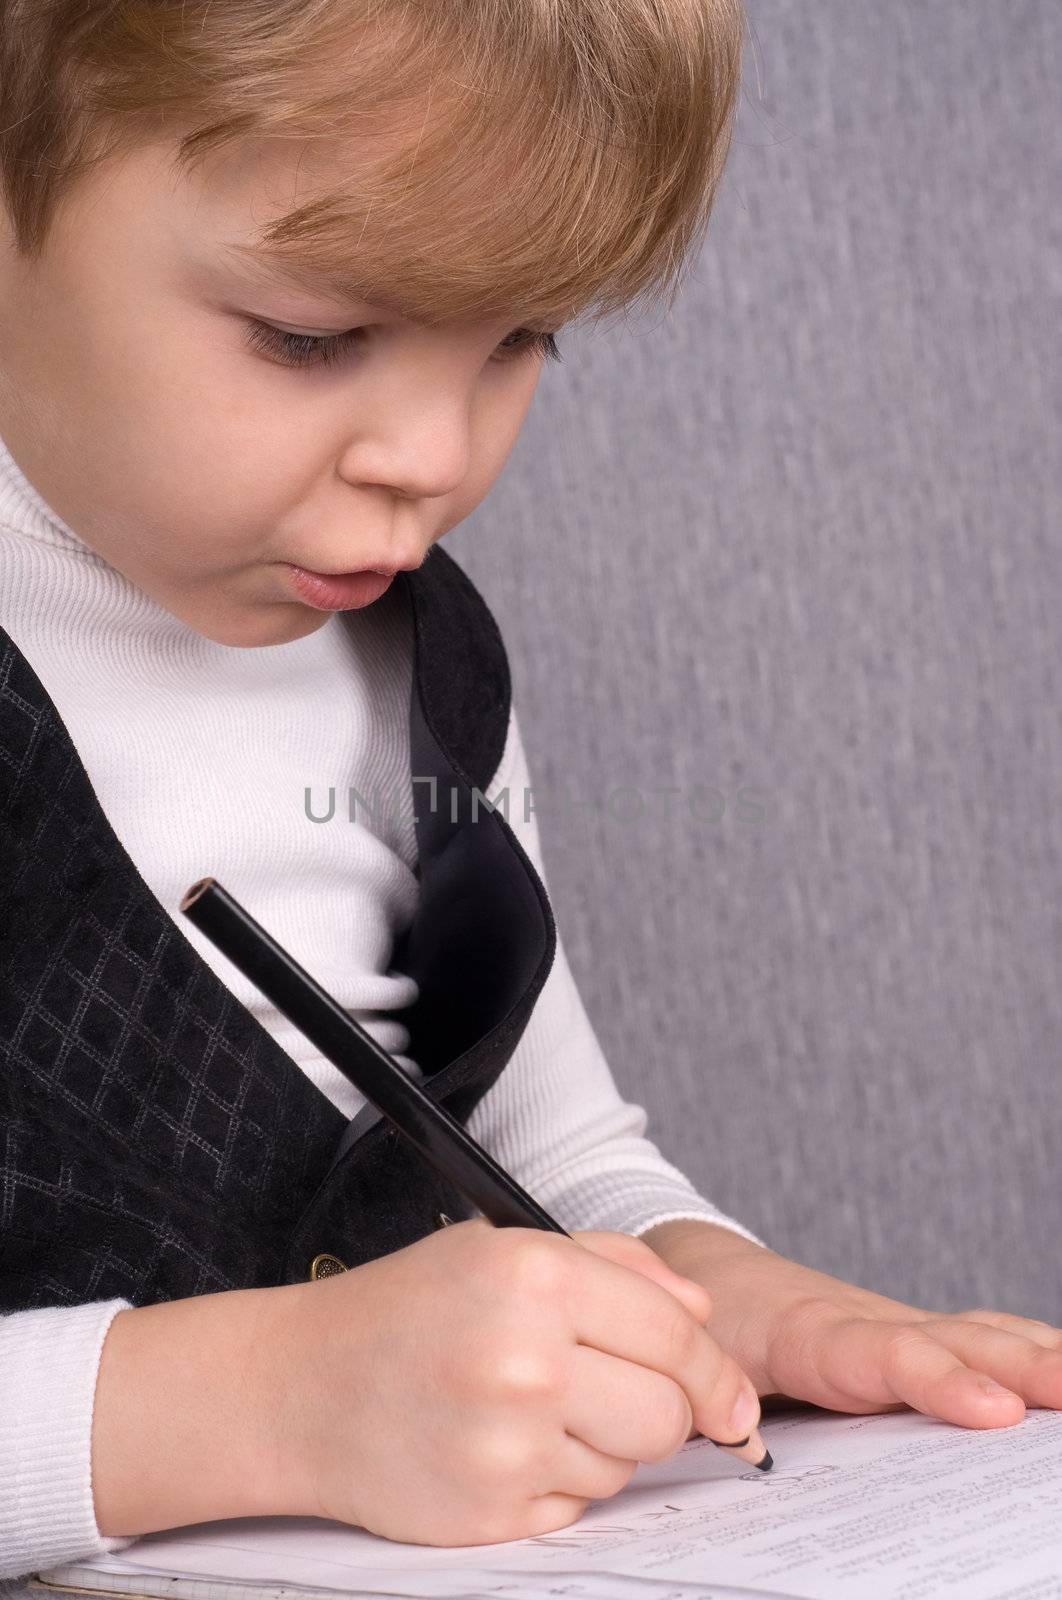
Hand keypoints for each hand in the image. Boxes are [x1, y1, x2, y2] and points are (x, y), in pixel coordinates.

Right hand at [264, 1220, 763, 1545]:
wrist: (300, 1386)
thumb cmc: (407, 1308)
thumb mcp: (504, 1249)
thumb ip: (617, 1265)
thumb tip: (702, 1310)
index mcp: (534, 1278)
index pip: (675, 1334)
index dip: (717, 1371)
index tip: (732, 1396)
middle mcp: (525, 1361)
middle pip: (667, 1414)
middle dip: (664, 1408)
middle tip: (615, 1389)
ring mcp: (507, 1446)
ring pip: (629, 1464)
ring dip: (605, 1442)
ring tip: (536, 1406)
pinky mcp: (490, 1514)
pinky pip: (579, 1506)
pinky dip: (561, 1480)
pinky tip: (508, 1444)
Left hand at [642, 1220, 1061, 1432]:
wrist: (713, 1273)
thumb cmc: (707, 1323)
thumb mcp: (693, 1361)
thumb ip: (713, 1404)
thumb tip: (741, 1444)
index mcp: (807, 1335)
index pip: (882, 1356)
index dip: (938, 1381)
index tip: (993, 1410)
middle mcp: (865, 1324)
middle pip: (952, 1340)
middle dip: (1020, 1367)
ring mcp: (897, 1329)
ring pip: (977, 1334)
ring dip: (1036, 1357)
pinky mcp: (911, 1339)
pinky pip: (977, 1340)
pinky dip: (1028, 1351)